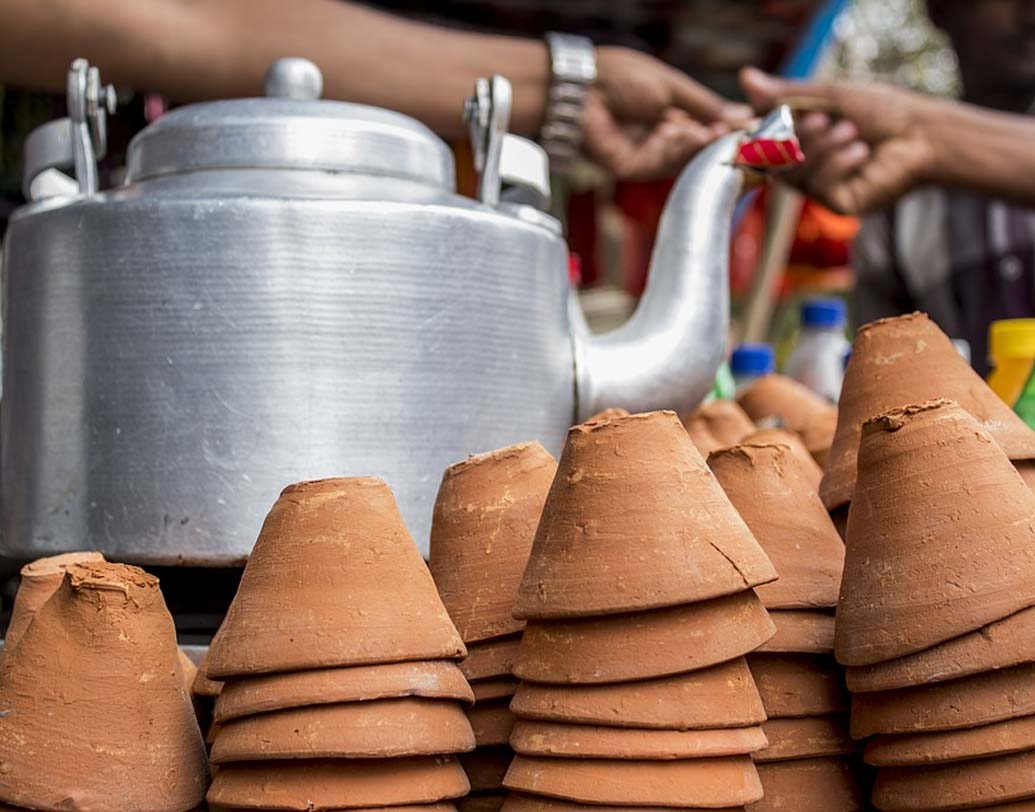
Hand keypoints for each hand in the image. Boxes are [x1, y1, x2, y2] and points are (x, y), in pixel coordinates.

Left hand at [583, 47, 752, 180]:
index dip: (728, 128)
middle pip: (700, 147)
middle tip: (738, 135)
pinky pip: (665, 165)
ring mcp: (648, 154)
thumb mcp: (672, 86)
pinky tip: (678, 134)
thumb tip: (741, 115)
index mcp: (671, 110)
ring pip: (686, 159)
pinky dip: (675, 150)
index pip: (708, 125)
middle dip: (718, 141)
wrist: (581, 93)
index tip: (753, 127)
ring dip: (698, 144)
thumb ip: (705, 105)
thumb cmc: (619, 78)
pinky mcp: (634, 170)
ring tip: (705, 130)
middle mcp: (662, 135)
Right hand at [739, 67, 937, 214]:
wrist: (921, 133)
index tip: (760, 118)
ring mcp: (819, 188)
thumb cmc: (880, 110)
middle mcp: (803, 166)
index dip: (755, 134)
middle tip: (823, 118)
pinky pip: (819, 187)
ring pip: (795, 173)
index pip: (759, 141)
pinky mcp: (836, 204)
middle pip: (773, 160)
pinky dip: (837, 164)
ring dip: (822, 147)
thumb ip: (785, 94)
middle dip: (798, 137)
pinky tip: (860, 152)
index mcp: (797, 139)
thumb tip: (744, 78)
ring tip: (851, 131)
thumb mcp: (827, 96)